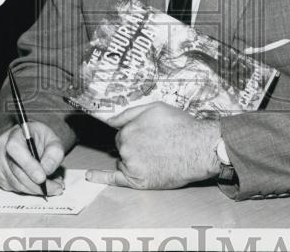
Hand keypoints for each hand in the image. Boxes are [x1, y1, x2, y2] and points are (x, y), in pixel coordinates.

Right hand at [0, 122, 64, 195]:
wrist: (32, 141)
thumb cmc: (41, 139)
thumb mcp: (53, 139)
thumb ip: (54, 152)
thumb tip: (47, 169)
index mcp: (14, 134)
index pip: (15, 149)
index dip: (28, 165)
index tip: (43, 177)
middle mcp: (2, 148)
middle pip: (17, 171)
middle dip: (38, 184)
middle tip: (56, 187)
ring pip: (16, 183)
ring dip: (36, 189)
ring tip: (53, 186)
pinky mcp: (0, 177)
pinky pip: (15, 189)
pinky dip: (30, 190)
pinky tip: (41, 185)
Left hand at [85, 103, 221, 189]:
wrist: (199, 148)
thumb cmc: (181, 126)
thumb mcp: (155, 108)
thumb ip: (130, 112)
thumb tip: (110, 119)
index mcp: (128, 130)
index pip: (122, 133)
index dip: (135, 134)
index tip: (147, 136)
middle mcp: (126, 148)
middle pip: (122, 147)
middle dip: (134, 146)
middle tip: (155, 145)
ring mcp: (132, 166)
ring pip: (124, 161)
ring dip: (133, 159)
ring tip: (157, 156)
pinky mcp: (139, 181)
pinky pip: (115, 179)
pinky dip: (100, 177)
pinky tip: (89, 176)